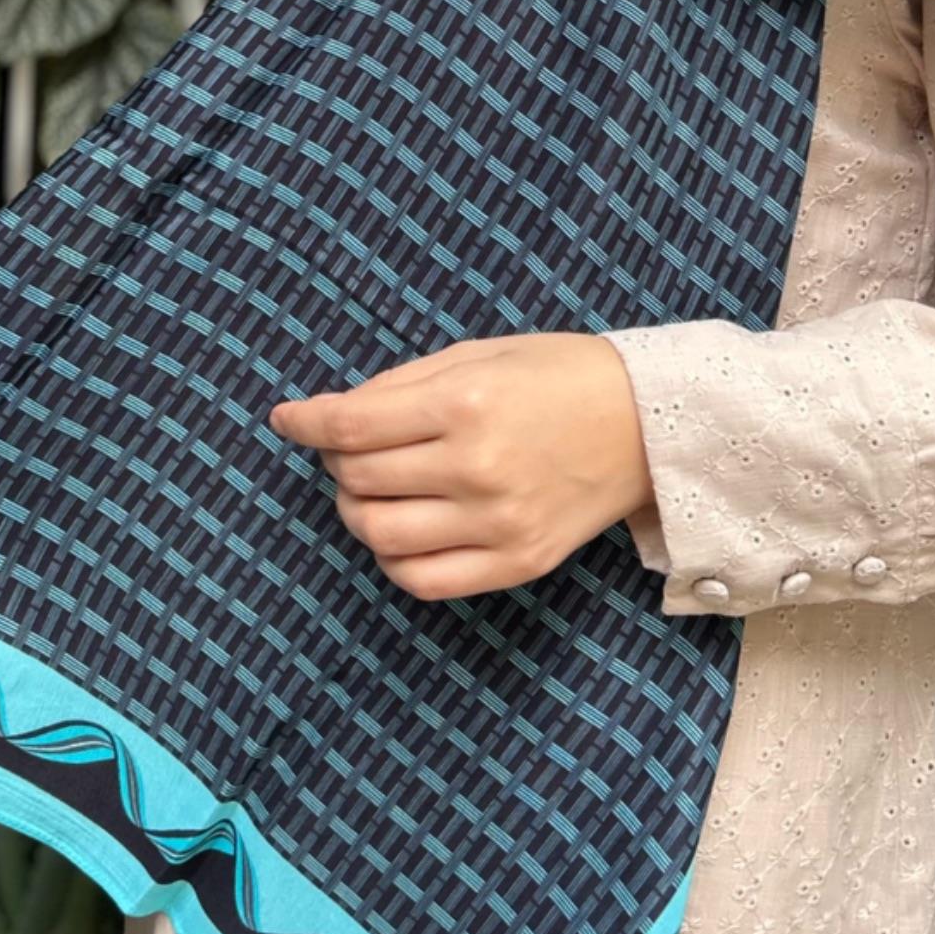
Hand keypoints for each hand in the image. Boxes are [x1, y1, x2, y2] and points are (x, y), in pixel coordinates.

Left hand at [266, 333, 658, 602]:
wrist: (648, 423)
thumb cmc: (560, 375)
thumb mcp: (480, 354)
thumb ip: (404, 384)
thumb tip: (335, 414)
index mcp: (468, 402)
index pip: (353, 424)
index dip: (306, 421)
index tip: (287, 418)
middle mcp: (478, 466)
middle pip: (359, 479)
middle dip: (335, 462)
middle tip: (346, 447)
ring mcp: (497, 522)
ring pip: (379, 534)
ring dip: (355, 510)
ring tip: (370, 489)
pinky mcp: (516, 562)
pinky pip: (422, 579)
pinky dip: (391, 557)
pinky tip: (399, 528)